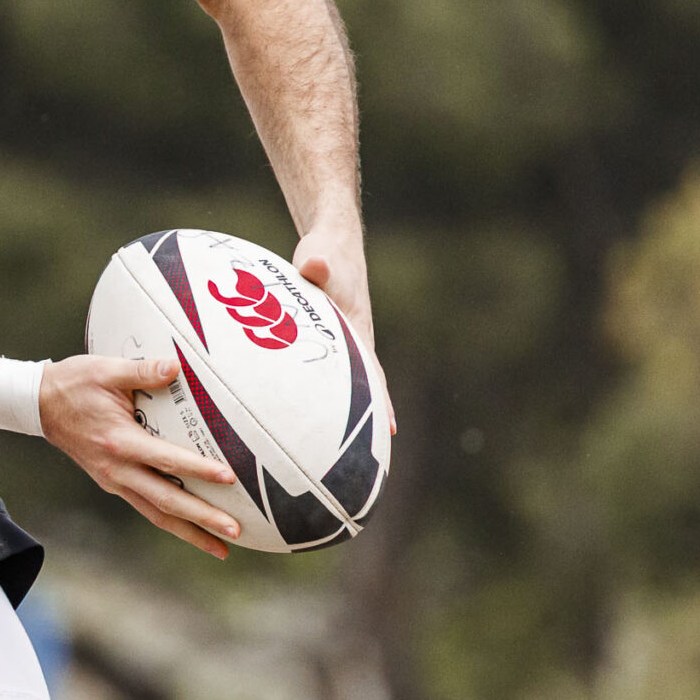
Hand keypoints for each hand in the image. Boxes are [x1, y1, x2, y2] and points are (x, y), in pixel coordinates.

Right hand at [39, 354, 241, 559]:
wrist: (38, 404)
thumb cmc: (72, 384)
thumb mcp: (105, 370)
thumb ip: (142, 371)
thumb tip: (175, 367)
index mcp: (118, 442)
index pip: (166, 460)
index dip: (198, 470)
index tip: (227, 478)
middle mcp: (116, 469)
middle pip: (165, 502)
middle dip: (202, 519)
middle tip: (235, 531)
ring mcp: (113, 480)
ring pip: (156, 513)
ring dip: (190, 532)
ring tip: (221, 548)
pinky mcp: (112, 482)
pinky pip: (146, 507)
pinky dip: (171, 521)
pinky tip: (192, 529)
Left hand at [292, 225, 393, 434]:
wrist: (331, 244)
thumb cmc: (325, 253)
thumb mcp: (319, 258)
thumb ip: (317, 266)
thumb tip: (315, 266)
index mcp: (355, 329)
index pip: (370, 372)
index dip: (379, 401)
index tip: (389, 430)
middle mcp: (353, 341)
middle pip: (364, 387)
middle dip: (370, 418)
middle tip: (373, 455)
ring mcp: (341, 342)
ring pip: (346, 384)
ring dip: (345, 412)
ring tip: (342, 448)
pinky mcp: (325, 339)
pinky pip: (325, 373)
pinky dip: (323, 394)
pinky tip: (310, 414)